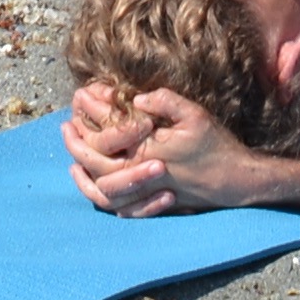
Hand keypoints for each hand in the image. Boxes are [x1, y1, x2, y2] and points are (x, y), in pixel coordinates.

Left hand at [64, 79, 271, 215]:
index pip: (106, 130)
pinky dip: (95, 191)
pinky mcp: (146, 203)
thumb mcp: (196, 116)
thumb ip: (166, 102)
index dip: (91, 111)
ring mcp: (142, 192)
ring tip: (72, 148)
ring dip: (80, 166)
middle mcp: (139, 174)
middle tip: (65, 122)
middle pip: (94, 160)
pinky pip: (112, 205)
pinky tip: (88, 177)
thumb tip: (137, 97)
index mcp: (148, 150)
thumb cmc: (216, 147)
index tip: (83, 95)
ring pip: (98, 185)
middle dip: (75, 139)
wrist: (233, 182)